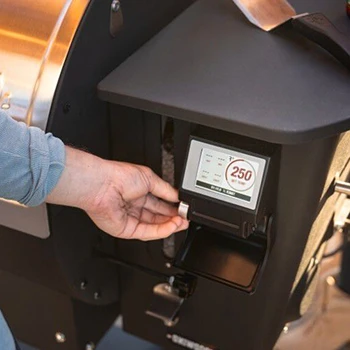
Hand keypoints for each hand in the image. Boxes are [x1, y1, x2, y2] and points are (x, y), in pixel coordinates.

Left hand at [47, 147, 187, 239]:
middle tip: (186, 218)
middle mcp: (135, 205)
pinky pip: (147, 232)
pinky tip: (172, 226)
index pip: (161, 202)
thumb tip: (178, 196)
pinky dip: (161, 230)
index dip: (173, 206)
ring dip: (170, 225)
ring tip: (182, 223)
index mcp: (140, 191)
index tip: (184, 208)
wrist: (102, 185)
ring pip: (155, 226)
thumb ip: (166, 190)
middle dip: (174, 218)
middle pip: (159, 216)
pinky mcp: (127, 230)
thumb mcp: (150, 178)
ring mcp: (131, 218)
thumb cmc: (119, 177)